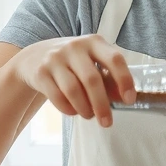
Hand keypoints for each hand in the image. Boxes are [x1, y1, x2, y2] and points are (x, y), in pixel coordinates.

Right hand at [13, 35, 135, 127]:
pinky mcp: (41, 73)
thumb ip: (109, 78)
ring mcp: (55, 58)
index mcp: (94, 42)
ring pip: (73, 90)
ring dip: (84, 108)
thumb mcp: (92, 63)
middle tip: (107, 122)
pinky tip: (74, 111)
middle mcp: (74, 47)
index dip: (124, 80)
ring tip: (89, 115)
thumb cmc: (73, 62)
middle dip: (102, 105)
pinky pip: (57, 97)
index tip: (129, 100)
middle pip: (92, 79)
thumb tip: (124, 98)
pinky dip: (68, 109)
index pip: (115, 59)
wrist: (35, 57)